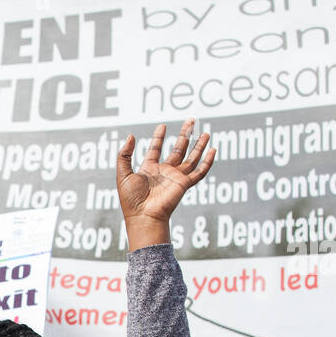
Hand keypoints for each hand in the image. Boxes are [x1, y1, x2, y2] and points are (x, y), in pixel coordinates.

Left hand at [117, 119, 215, 249]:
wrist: (142, 216)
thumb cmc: (130, 200)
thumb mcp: (123, 174)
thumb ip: (124, 155)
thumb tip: (131, 136)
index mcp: (149, 169)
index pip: (156, 149)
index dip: (158, 137)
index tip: (163, 126)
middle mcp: (164, 172)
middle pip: (178, 150)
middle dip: (185, 135)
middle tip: (191, 120)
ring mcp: (175, 177)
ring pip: (191, 158)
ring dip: (198, 146)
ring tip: (205, 133)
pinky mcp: (184, 184)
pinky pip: (199, 172)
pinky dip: (207, 162)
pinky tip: (213, 151)